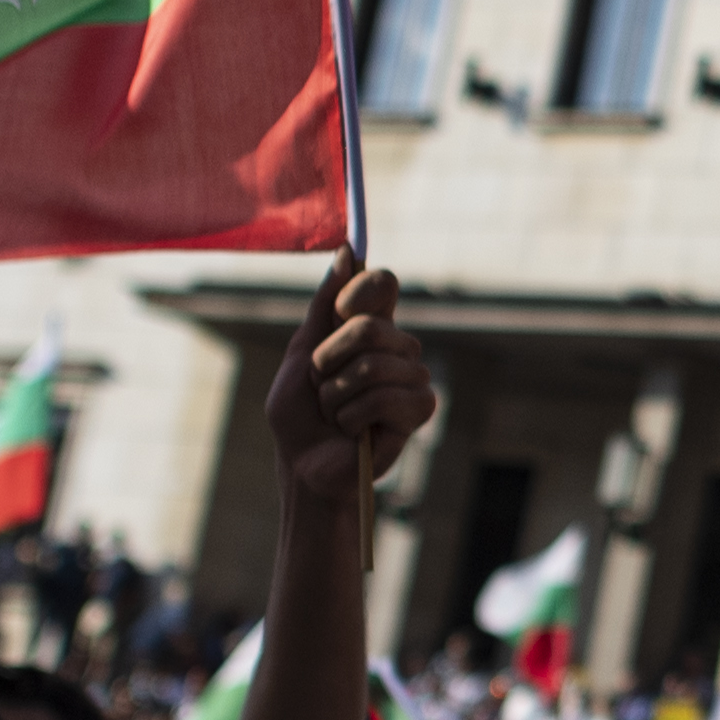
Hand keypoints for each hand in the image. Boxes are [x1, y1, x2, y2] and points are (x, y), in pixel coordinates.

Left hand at [264, 260, 433, 509]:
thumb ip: (323, 306)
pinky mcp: (419, 409)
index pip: (381, 284)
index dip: (357, 295)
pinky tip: (355, 431)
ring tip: (336, 414)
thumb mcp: (300, 354)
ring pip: (374, 364)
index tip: (338, 317)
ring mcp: (411, 376)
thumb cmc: (300, 417)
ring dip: (337, 395)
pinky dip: (355, 416)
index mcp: (370, 328)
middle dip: (329, 361)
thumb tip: (347, 252)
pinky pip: (388, 396)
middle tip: (322, 386)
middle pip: (370, 326)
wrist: (305, 467)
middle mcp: (396, 347)